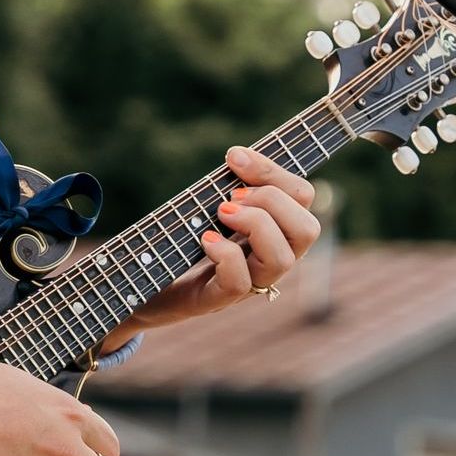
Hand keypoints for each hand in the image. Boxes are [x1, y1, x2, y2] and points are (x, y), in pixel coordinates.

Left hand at [111, 145, 320, 339]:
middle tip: (231, 197)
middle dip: (272, 200)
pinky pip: (239, 283)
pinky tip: (205, 239)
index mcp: (274, 229)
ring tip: (220, 212)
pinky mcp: (217, 299)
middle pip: (308, 229)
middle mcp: (269, 258)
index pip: (303, 196)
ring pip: (283, 259)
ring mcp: (248, 283)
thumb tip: (239, 156)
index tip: (234, 156)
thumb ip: (232, 182)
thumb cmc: (181, 237)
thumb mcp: (210, 203)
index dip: (274, 170)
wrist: (147, 282)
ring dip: (254, 224)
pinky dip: (225, 254)